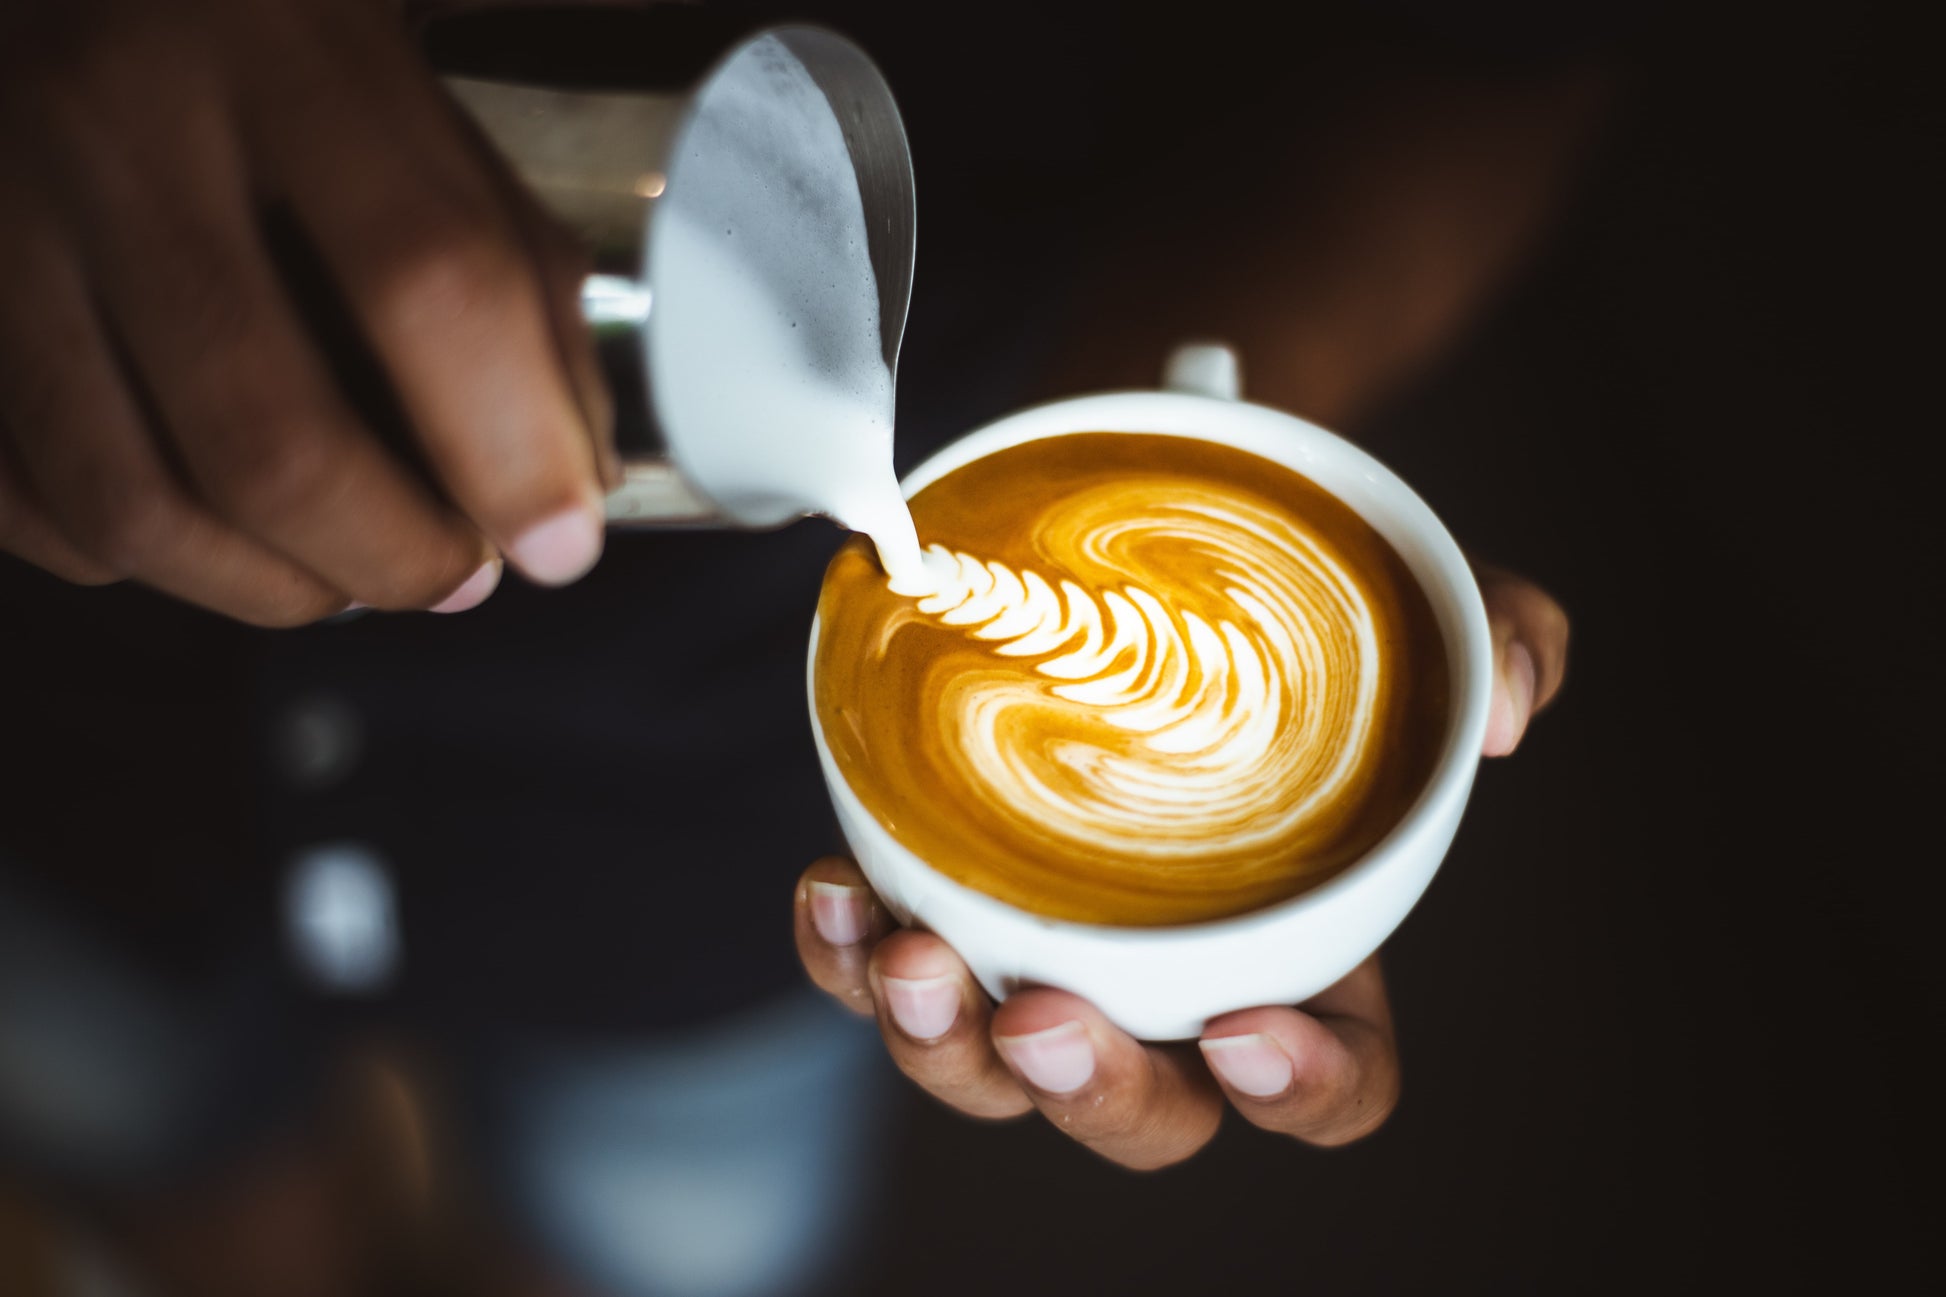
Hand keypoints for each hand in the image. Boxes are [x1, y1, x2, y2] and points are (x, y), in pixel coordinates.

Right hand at [0, 0, 613, 624]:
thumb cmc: (239, 21)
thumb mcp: (396, 70)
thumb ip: (505, 247)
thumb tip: (572, 465)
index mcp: (276, 43)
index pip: (431, 279)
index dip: (513, 449)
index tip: (559, 542)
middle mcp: (113, 125)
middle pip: (269, 438)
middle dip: (393, 557)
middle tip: (454, 575)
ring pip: (131, 503)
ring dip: (269, 587)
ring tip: (343, 577)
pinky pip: (21, 500)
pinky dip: (129, 557)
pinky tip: (203, 531)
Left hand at [793, 568, 1566, 1167]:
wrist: (1147, 533)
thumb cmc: (1285, 603)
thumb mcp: (1405, 595)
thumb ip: (1492, 633)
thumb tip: (1508, 703)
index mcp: (1306, 948)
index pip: (1336, 1080)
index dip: (1305, 1092)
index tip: (1255, 1035)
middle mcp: (1170, 978)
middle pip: (1146, 1110)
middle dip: (1091, 1092)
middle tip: (1043, 1019)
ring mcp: (1045, 946)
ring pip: (990, 1068)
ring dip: (939, 1044)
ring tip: (908, 957)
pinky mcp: (940, 892)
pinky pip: (880, 969)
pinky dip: (844, 955)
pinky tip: (833, 890)